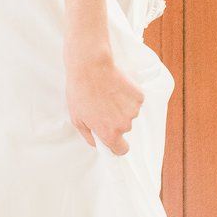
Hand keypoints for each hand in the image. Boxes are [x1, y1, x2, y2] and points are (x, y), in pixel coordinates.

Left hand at [65, 38, 143, 155]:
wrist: (91, 67)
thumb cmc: (80, 92)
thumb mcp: (77, 119)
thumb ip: (89, 136)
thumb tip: (97, 143)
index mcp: (110, 133)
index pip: (121, 150)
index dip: (116, 145)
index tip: (112, 138)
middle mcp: (124, 125)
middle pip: (124, 129)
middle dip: (115, 121)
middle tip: (102, 107)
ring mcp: (133, 110)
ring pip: (130, 114)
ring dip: (121, 108)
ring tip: (107, 95)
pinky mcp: (138, 96)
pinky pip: (134, 101)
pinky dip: (127, 97)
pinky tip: (115, 87)